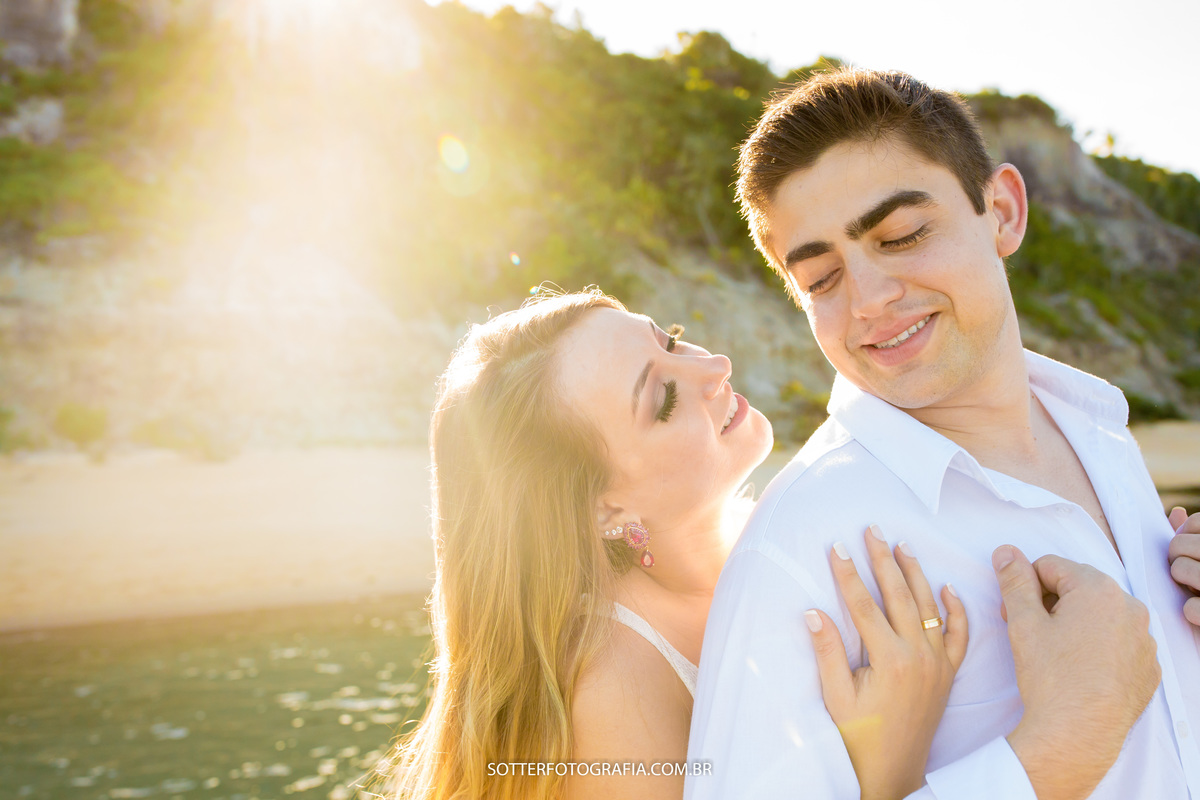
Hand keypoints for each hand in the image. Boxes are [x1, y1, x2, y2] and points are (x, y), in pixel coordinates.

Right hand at [806, 525, 967, 799]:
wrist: (893, 772)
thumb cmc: (859, 736)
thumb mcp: (836, 696)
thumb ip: (828, 652)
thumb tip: (813, 612)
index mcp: (889, 660)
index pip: (864, 605)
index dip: (848, 574)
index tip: (838, 546)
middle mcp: (918, 657)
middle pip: (898, 596)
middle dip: (883, 559)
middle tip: (873, 530)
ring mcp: (937, 665)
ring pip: (928, 607)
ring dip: (915, 573)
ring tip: (903, 545)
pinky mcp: (948, 675)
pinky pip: (958, 636)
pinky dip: (955, 610)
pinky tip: (948, 588)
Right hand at [993, 546, 1160, 799]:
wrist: (1078, 734)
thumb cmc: (1051, 677)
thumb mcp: (1022, 622)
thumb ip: (1014, 580)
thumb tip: (1006, 551)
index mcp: (1098, 589)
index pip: (1050, 566)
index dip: (1025, 586)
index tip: (1015, 612)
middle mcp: (1130, 608)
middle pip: (1078, 588)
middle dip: (1050, 602)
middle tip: (1029, 631)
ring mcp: (1144, 639)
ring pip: (1099, 615)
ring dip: (1075, 623)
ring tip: (1055, 653)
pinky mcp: (1147, 667)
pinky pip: (1119, 642)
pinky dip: (1098, 647)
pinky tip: (1078, 669)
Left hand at [1168, 506, 1199, 625]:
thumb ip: (1193, 539)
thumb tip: (1176, 512)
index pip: (1198, 522)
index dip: (1184, 535)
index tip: (1189, 551)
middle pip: (1179, 545)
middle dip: (1176, 560)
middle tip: (1185, 575)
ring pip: (1180, 570)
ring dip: (1182, 585)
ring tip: (1194, 591)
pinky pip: (1190, 608)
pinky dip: (1191, 614)